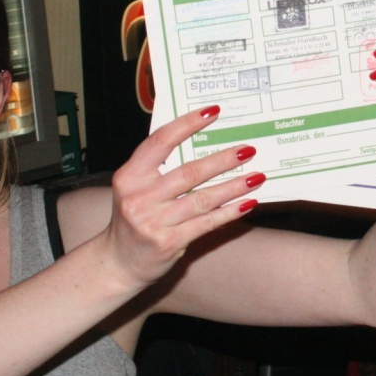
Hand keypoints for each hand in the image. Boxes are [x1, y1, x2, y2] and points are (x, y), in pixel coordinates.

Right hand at [101, 106, 264, 289]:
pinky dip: (230, 211)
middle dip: (223, 160)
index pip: (160, 142)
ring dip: (234, 186)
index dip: (187, 124)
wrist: (118, 263)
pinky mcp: (169, 242)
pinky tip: (248, 203)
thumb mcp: (136, 188)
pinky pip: (207, 222)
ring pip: (203, 198)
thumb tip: (202, 143)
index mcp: (130, 176)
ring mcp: (153, 222)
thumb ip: (160, 168)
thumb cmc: (134, 218)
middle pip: (189, 172)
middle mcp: (139, 197)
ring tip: (257, 176)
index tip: (213, 112)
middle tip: (248, 149)